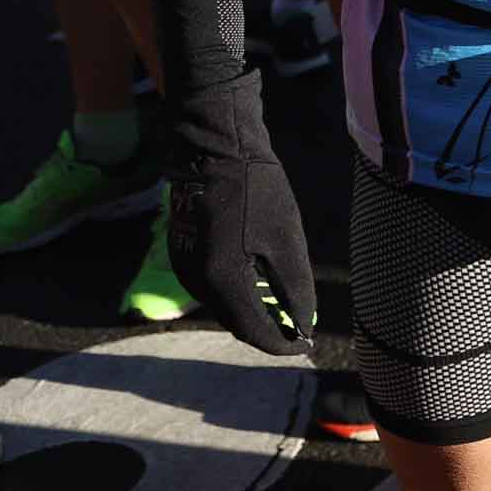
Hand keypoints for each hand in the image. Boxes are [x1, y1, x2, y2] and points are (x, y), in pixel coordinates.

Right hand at [165, 78, 317, 354]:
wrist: (213, 145)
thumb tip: (305, 323)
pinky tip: (261, 284)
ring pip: (223, 307)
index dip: (282, 344)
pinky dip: (237, 295)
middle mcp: (196, 283)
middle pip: (235, 324)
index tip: (307, 345)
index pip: (253, 332)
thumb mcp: (285, 236)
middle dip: (268, 331)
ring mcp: (184, 269)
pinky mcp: (182, 254)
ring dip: (252, 313)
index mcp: (222, 281)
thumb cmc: (256, 186)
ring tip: (286, 309)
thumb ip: (294, 286)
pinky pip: (212, 288)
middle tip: (300, 329)